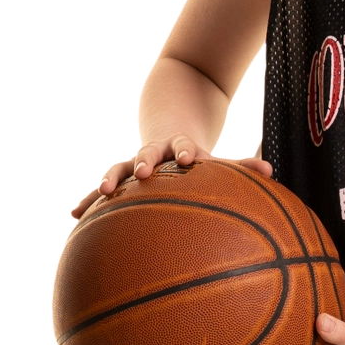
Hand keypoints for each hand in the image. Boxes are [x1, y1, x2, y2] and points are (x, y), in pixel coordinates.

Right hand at [69, 144, 272, 217]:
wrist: (164, 130)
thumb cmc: (195, 156)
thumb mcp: (216, 158)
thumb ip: (240, 166)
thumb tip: (271, 171)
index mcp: (179, 148)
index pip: (184, 146)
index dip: (185, 151)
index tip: (188, 159)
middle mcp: (153, 152)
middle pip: (146, 152)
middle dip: (143, 161)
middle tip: (142, 171)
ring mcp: (131, 164)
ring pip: (117, 168)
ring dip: (109, 180)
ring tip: (102, 194)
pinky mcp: (118, 178)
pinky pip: (101, 189)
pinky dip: (89, 199)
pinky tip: (73, 214)